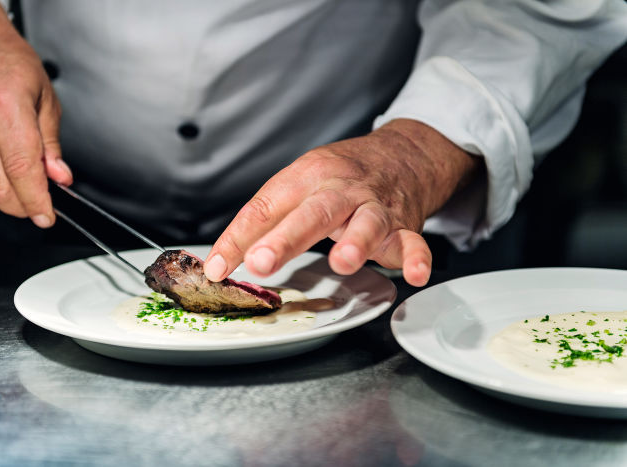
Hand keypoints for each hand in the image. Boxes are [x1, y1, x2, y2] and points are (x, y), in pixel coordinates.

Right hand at [0, 0, 71, 227]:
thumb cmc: (9, 64)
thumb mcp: (45, 100)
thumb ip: (51, 145)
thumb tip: (59, 178)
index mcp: (5, 107)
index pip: (22, 169)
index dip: (37, 200)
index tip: (47, 216)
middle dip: (23, 206)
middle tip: (38, 207)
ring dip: (4, 197)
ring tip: (20, 185)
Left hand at [204, 119, 479, 286]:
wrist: (401, 154)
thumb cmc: (340, 176)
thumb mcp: (299, 184)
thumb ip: (266, 221)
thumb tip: (224, 258)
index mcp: (306, 178)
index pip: (265, 207)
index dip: (238, 238)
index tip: (217, 268)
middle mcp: (340, 190)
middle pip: (312, 212)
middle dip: (286, 239)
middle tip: (262, 262)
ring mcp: (374, 207)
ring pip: (367, 223)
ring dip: (356, 242)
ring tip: (342, 262)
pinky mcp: (403, 224)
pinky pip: (413, 241)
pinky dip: (417, 257)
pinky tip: (415, 273)